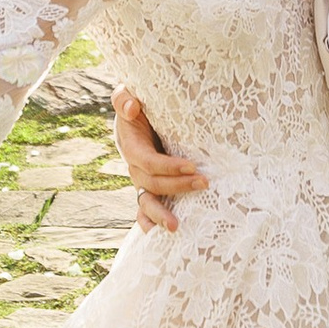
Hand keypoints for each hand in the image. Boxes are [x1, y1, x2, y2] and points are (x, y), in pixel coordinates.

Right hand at [114, 84, 205, 234]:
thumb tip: (131, 108)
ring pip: (146, 201)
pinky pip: (144, 207)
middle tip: (204, 184)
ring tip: (176, 227)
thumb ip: (124, 98)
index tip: (193, 167)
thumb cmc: (139, 101)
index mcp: (131, 145)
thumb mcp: (127, 94)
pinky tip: (156, 234)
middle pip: (152, 183)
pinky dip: (147, 221)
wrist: (138, 111)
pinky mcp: (149, 184)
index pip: (149, 162)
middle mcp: (134, 165)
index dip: (169, 167)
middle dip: (178, 187)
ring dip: (161, 214)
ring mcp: (140, 178)